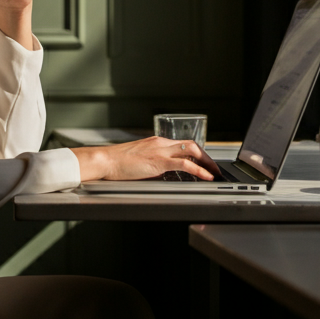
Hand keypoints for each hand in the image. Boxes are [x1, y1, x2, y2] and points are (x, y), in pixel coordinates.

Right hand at [72, 138, 220, 181]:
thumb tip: (161, 172)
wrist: (105, 160)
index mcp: (156, 142)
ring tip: (214, 173)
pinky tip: (205, 176)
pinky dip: (199, 170)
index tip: (204, 163)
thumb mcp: (138, 159)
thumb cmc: (116, 162)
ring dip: (207, 163)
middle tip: (214, 168)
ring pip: (192, 151)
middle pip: (192, 145)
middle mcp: (161, 143)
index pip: (182, 144)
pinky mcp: (159, 161)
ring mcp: (160, 150)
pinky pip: (184, 164)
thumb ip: (152, 163)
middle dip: (206, 157)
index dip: (197, 154)